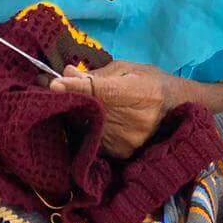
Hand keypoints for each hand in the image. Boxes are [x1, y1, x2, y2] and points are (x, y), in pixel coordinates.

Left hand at [50, 59, 180, 159]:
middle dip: (66, 98)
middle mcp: (134, 120)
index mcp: (138, 92)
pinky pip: (93, 139)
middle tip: (46, 86)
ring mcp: (128, 141)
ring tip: (63, 100)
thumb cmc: (150, 82)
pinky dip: (83, 127)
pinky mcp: (122, 153)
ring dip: (73, 114)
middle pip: (89, 111)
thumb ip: (97, 74)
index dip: (74, 88)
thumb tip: (67, 74)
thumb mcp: (126, 69)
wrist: (177, 109)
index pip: (100, 92)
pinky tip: (81, 117)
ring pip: (87, 126)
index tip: (52, 83)